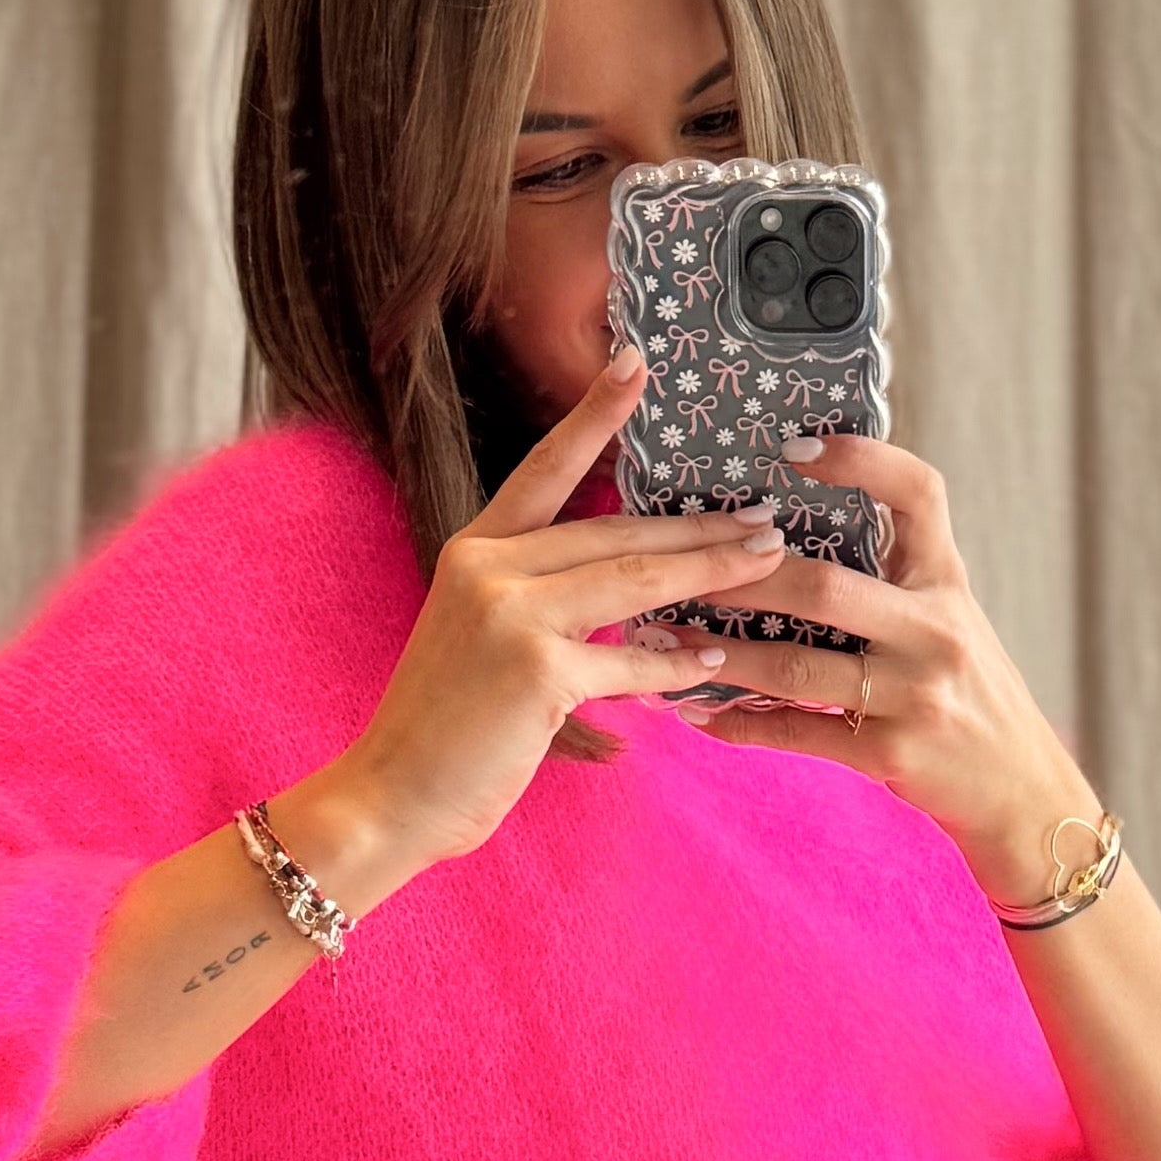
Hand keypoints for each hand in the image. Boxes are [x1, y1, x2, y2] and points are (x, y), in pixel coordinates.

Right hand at [315, 349, 785, 891]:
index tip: (636, 365)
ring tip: (767, 563)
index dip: (594, 416)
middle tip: (763, 517)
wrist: (393, 795)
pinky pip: (629, 661)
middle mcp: (488, 567)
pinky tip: (714, 662)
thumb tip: (634, 587)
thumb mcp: (481, 635)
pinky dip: (675, 665)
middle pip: (614, 530)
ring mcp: (510, 616)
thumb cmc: (446, 725)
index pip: (545, 468)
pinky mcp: (536, 672)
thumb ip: (542, 599)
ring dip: (708, 572)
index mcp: (474, 548)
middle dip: (697, 525)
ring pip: (633, 581)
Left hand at [696, 437, 1102, 903]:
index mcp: (946, 582)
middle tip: (681, 570)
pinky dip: (742, 724)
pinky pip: (799, 733)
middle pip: (824, 588)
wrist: (1021, 791)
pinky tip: (698, 713)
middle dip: (742, 580)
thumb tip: (792, 533)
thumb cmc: (968, 693)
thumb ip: (895, 576)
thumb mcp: (949, 619)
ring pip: (797, 667)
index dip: (860, 460)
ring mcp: (915, 695)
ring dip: (721, 655)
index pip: (918, 494)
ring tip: (664, 639)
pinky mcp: (892, 755)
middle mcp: (935, 631)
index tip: (793, 449)